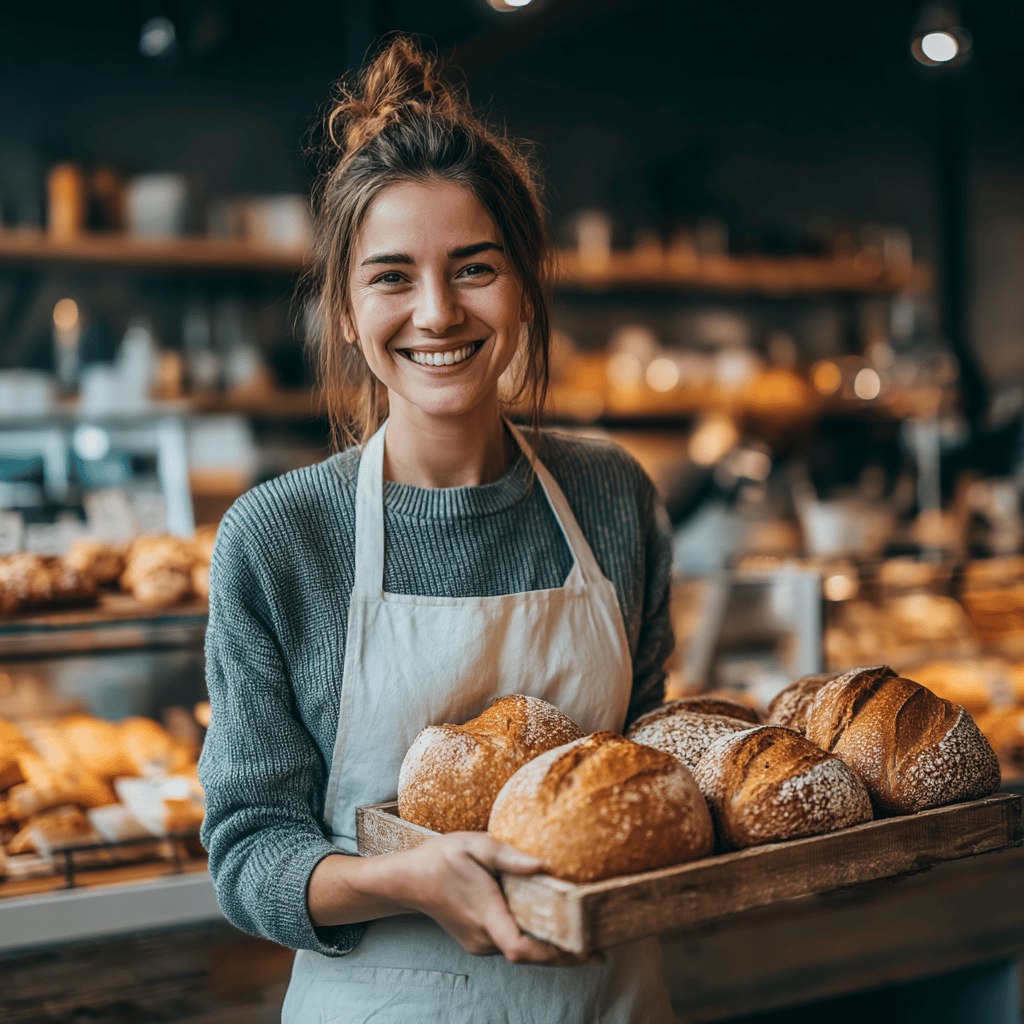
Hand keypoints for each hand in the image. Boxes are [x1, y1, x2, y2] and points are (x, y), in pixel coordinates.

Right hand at [395, 832, 594, 966]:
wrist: (408, 880)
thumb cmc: (442, 857)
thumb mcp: (474, 844)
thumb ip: (508, 856)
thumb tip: (542, 865)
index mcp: (485, 914)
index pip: (522, 948)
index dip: (555, 954)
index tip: (586, 950)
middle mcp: (483, 937)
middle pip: (530, 955)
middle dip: (565, 954)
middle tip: (601, 946)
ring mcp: (480, 943)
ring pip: (522, 952)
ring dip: (551, 947)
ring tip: (585, 935)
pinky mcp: (479, 940)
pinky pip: (512, 943)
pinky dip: (534, 940)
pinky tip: (552, 926)